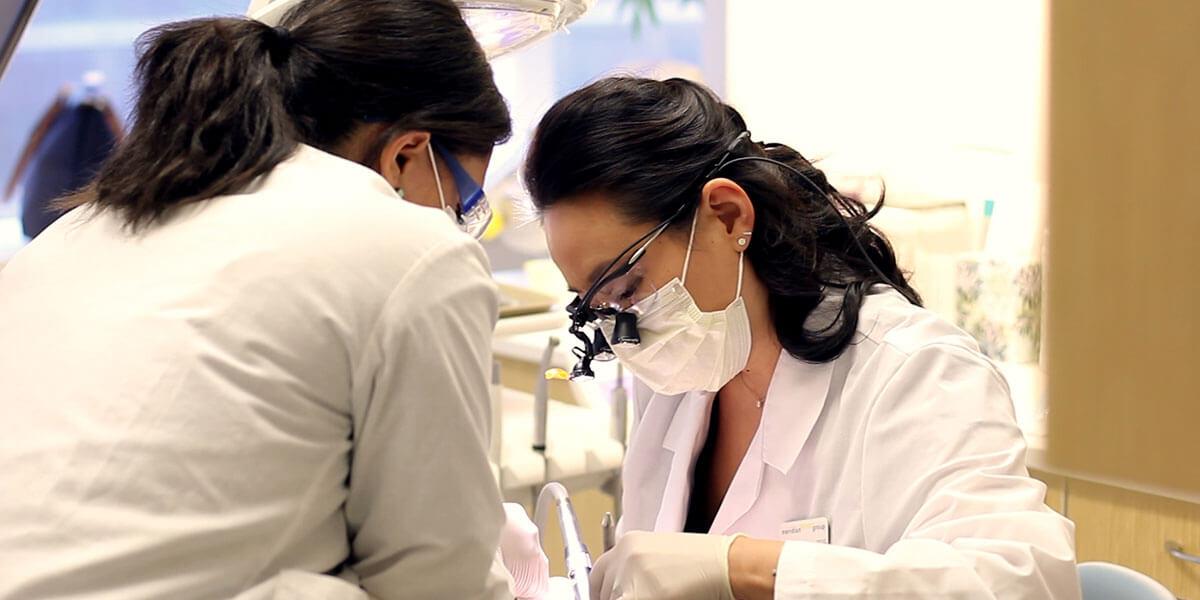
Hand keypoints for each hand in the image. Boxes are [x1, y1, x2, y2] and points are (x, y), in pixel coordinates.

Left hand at [589, 531, 739, 599]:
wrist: (727, 566)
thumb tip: (619, 590)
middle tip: (638, 599)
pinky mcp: (639, 595)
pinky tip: (658, 598)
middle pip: (603, 591)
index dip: (603, 594)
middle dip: (615, 599)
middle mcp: (624, 555)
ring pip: (613, 599)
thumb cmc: (703, 564)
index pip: (597, 575)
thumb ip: (635, 571)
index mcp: (628, 543)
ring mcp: (630, 575)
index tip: (608, 599)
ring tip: (660, 596)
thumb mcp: (660, 559)